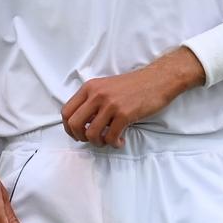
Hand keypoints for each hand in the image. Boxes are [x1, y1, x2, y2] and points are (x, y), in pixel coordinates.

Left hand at [61, 48, 203, 147]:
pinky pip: (111, 137)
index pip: (66, 111)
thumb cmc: (132, 86)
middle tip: (91, 140)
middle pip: (74, 124)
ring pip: (91, 133)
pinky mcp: (124, 114)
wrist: (157, 80)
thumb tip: (81, 123)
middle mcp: (96, 95)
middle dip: (80, 137)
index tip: (77, 135)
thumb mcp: (105, 87)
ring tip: (107, 141)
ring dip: (98, 143)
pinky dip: (114, 143)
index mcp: (89, 88)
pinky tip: (120, 140)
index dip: (68, 128)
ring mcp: (110, 104)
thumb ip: (91, 101)